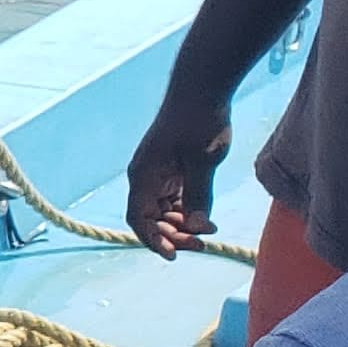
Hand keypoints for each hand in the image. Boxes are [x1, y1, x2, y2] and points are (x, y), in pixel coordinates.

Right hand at [127, 88, 231, 255]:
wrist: (201, 90)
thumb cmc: (199, 123)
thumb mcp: (202, 162)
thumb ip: (199, 196)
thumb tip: (199, 228)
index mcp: (144, 177)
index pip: (139, 219)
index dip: (153, 241)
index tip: (173, 256)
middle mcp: (145, 178)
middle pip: (151, 219)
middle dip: (173, 235)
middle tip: (202, 245)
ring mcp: (157, 173)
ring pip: (163, 211)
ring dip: (181, 225)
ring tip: (208, 232)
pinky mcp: (170, 169)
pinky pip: (172, 199)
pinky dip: (186, 211)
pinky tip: (205, 216)